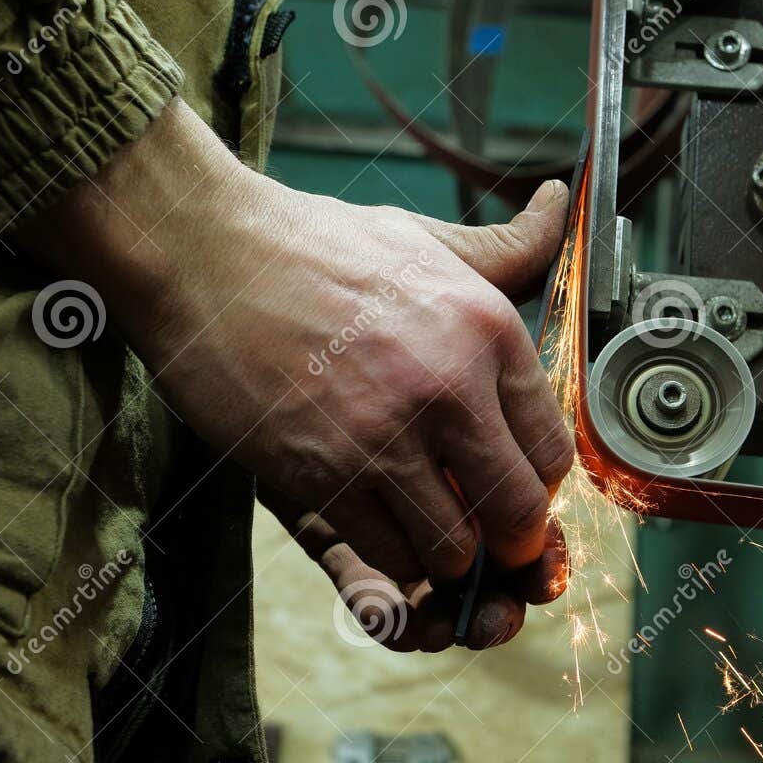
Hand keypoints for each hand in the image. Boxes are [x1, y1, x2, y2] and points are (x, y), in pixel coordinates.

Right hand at [35, 100, 574, 640]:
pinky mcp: (322, 475)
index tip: (512, 484)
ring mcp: (384, 437)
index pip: (554, 450)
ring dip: (446, 558)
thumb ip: (505, 246)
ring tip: (427, 532)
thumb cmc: (312, 247)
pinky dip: (389, 561)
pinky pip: (386, 557)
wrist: (203, 254)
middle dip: (509, 543)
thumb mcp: (424, 237)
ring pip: (454, 551)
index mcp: (487, 329)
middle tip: (486, 538)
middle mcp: (450, 387)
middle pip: (519, 514)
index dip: (538, 483)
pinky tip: (377, 526)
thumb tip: (559, 202)